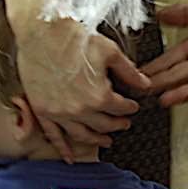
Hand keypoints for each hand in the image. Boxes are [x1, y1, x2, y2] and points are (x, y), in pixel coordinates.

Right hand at [9, 12, 145, 159]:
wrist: (42, 31)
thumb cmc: (74, 38)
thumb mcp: (110, 52)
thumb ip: (129, 72)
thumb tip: (145, 84)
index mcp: (99, 96)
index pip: (121, 108)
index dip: (130, 107)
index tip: (133, 106)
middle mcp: (79, 110)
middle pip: (104, 124)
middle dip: (117, 124)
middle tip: (124, 124)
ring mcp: (59, 113)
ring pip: (82, 134)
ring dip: (96, 139)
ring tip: (105, 140)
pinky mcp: (42, 111)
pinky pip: (54, 136)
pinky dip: (63, 149)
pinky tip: (70, 157)